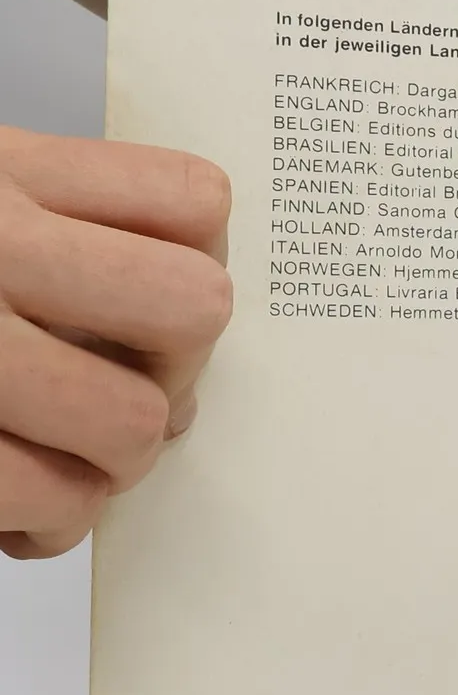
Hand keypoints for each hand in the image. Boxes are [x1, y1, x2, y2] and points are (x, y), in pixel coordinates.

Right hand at [0, 126, 231, 558]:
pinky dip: (48, 523)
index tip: (152, 312)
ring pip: (135, 419)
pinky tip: (12, 511)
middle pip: (198, 307)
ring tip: (57, 461)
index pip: (194, 199)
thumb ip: (59, 234)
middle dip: (174, 375)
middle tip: (117, 398)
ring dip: (111, 463)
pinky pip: (55, 499)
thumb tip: (187, 345)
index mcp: (0, 171)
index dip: (200, 267)